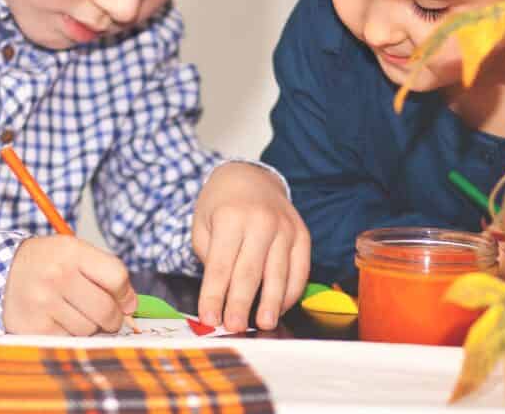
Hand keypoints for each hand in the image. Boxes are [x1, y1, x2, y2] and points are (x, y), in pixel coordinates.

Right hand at [2, 234, 135, 334]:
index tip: (126, 303)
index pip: (116, 276)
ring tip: (74, 314)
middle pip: (106, 309)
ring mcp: (43, 303)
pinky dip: (70, 336)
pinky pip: (68, 341)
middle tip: (106, 317)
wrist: (0, 271)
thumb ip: (104, 271)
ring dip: (89, 327)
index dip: (126, 295)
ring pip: (88, 329)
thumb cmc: (45, 262)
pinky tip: (59, 322)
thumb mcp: (73, 252)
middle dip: (112, 318)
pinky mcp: (33, 328)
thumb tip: (131, 305)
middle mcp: (56, 275)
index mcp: (71, 251)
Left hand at [192, 162, 309, 332]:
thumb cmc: (221, 205)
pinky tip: (280, 307)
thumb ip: (210, 258)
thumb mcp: (202, 224)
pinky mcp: (302, 234)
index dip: (214, 296)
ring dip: (271, 303)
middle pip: (250, 272)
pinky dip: (291, 292)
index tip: (209, 318)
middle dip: (241, 304)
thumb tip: (219, 299)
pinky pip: (300, 269)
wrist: (250, 177)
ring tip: (263, 324)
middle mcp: (261, 221)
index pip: (221, 265)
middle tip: (234, 327)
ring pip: (279, 273)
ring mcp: (285, 227)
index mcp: (231, 217)